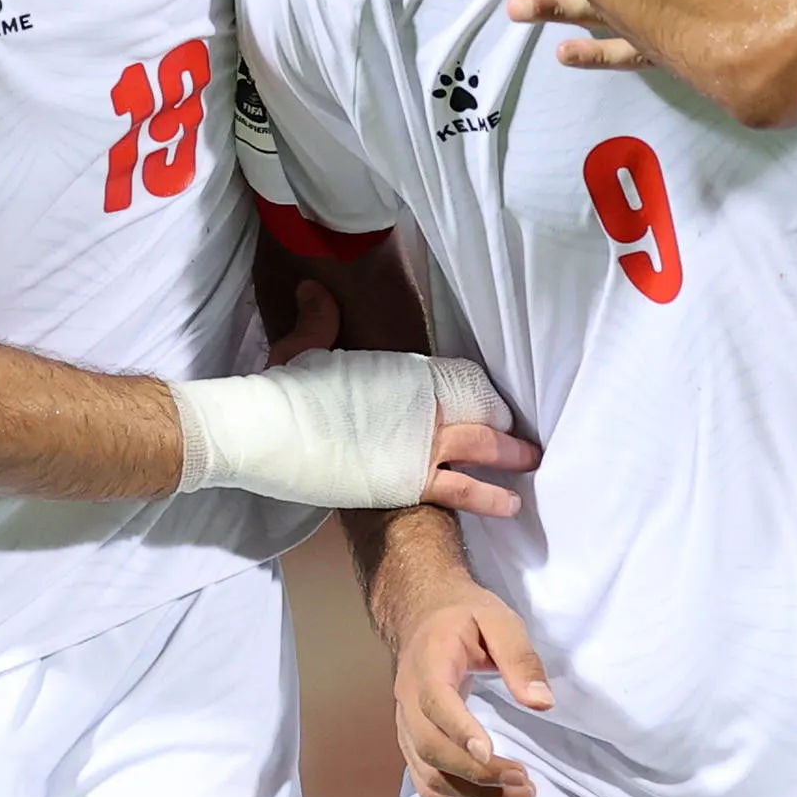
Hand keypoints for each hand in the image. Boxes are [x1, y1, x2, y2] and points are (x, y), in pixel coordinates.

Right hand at [260, 282, 533, 514]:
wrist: (266, 431)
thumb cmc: (281, 391)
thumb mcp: (302, 347)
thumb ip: (320, 320)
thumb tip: (313, 290)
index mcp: (405, 371)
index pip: (459, 377)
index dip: (476, 393)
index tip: (486, 403)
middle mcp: (423, 404)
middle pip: (480, 412)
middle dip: (504, 424)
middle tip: (522, 434)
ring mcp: (420, 443)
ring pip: (482, 449)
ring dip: (511, 458)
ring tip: (531, 464)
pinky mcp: (409, 482)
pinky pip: (462, 490)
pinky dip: (490, 497)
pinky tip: (509, 506)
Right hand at [392, 579, 553, 796]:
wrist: (423, 616)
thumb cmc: (464, 617)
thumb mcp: (499, 620)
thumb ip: (520, 658)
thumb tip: (542, 702)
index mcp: (428, 665)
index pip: (435, 703)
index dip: (459, 730)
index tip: (490, 752)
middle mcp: (408, 701)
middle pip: (430, 748)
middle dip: (477, 773)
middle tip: (524, 780)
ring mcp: (406, 727)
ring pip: (428, 775)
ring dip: (473, 794)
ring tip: (521, 792)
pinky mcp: (414, 745)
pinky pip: (427, 785)